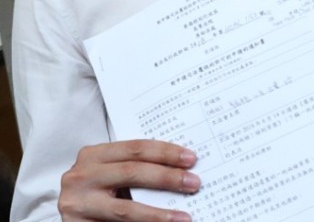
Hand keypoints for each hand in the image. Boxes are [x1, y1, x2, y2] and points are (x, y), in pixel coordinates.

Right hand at [58, 140, 199, 220]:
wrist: (70, 215)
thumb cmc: (97, 190)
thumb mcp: (111, 173)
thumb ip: (135, 167)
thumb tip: (181, 169)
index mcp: (92, 155)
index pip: (135, 148)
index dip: (165, 152)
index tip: (191, 159)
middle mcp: (80, 177)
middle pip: (132, 172)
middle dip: (167, 178)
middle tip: (194, 183)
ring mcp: (76, 205)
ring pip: (126, 209)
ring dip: (158, 214)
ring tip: (183, 217)